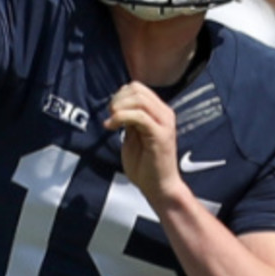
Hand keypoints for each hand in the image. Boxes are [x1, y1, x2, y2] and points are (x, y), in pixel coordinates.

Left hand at [102, 82, 185, 205]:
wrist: (158, 187)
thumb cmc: (145, 165)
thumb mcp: (133, 135)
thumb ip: (129, 119)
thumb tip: (118, 105)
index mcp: (159, 112)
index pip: (138, 88)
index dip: (120, 95)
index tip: (111, 112)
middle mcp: (165, 113)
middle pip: (137, 89)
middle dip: (117, 100)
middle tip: (109, 116)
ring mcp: (165, 123)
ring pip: (139, 99)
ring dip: (119, 108)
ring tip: (111, 123)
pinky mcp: (161, 134)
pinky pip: (140, 116)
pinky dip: (122, 118)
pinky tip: (112, 127)